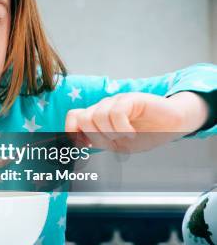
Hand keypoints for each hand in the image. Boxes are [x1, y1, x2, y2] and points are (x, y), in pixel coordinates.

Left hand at [65, 92, 208, 151]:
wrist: (172, 125)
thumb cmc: (145, 134)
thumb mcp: (118, 145)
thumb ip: (99, 142)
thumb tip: (80, 145)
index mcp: (97, 116)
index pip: (73, 117)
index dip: (73, 131)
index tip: (86, 146)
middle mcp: (104, 106)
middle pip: (82, 118)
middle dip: (95, 136)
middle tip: (113, 142)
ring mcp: (117, 101)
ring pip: (97, 116)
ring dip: (110, 133)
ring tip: (125, 137)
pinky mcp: (131, 98)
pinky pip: (116, 113)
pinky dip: (122, 128)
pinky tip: (132, 133)